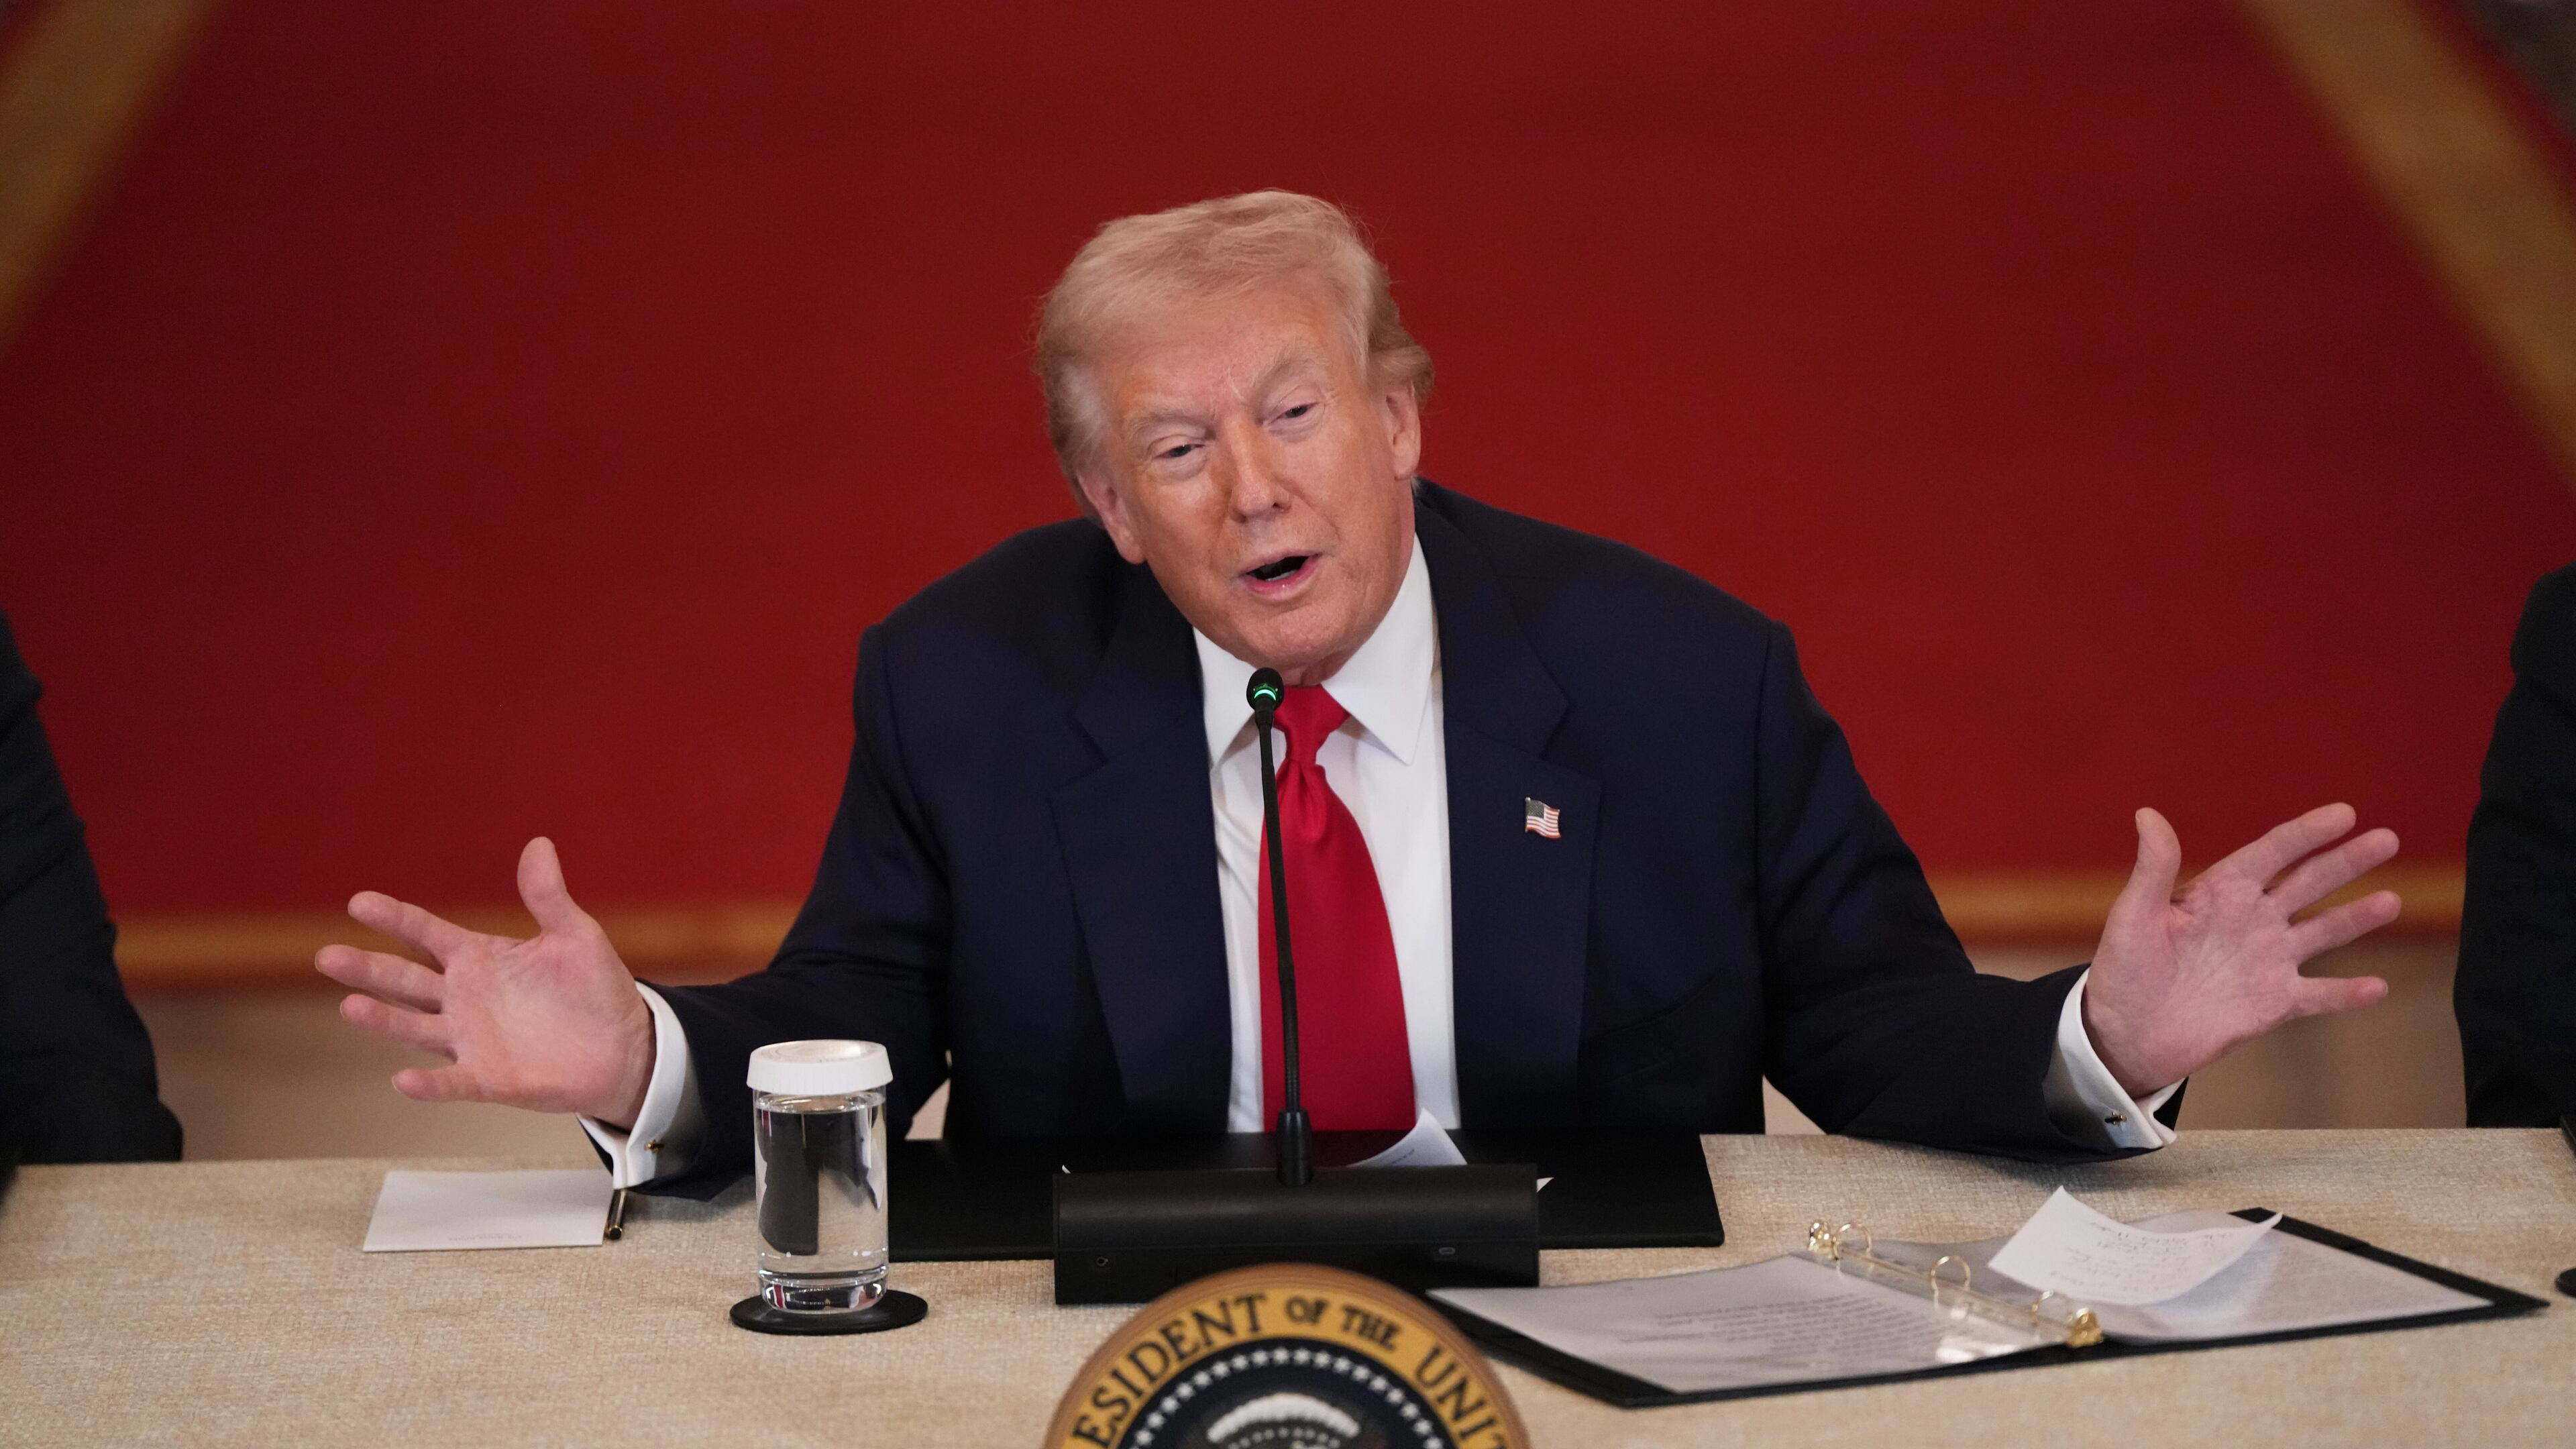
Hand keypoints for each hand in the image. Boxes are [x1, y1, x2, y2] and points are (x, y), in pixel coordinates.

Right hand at [315, 837, 656, 1125]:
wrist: (624, 1047)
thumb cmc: (594, 987)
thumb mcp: (575, 935)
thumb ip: (548, 896)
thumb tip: (538, 844)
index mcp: (478, 957)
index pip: (426, 934)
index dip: (395, 918)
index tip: (359, 902)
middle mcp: (463, 998)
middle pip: (405, 980)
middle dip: (367, 968)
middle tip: (327, 955)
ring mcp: (470, 1039)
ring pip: (415, 1027)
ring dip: (383, 1019)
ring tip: (350, 1006)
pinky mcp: (488, 1078)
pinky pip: (451, 1081)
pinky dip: (428, 1083)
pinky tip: (402, 1080)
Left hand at [2082, 803, 2399, 1096]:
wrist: (2125, 1034)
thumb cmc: (2123, 969)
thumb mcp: (2134, 916)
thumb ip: (2153, 869)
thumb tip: (2147, 814)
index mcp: (2221, 892)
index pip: (2271, 853)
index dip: (2306, 833)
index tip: (2343, 813)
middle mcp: (2252, 920)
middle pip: (2308, 883)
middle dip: (2346, 862)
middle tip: (2387, 839)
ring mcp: (2267, 961)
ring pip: (2323, 932)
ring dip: (2356, 918)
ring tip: (2391, 900)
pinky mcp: (2273, 1003)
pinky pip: (2318, 995)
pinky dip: (2346, 994)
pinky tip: (2377, 987)